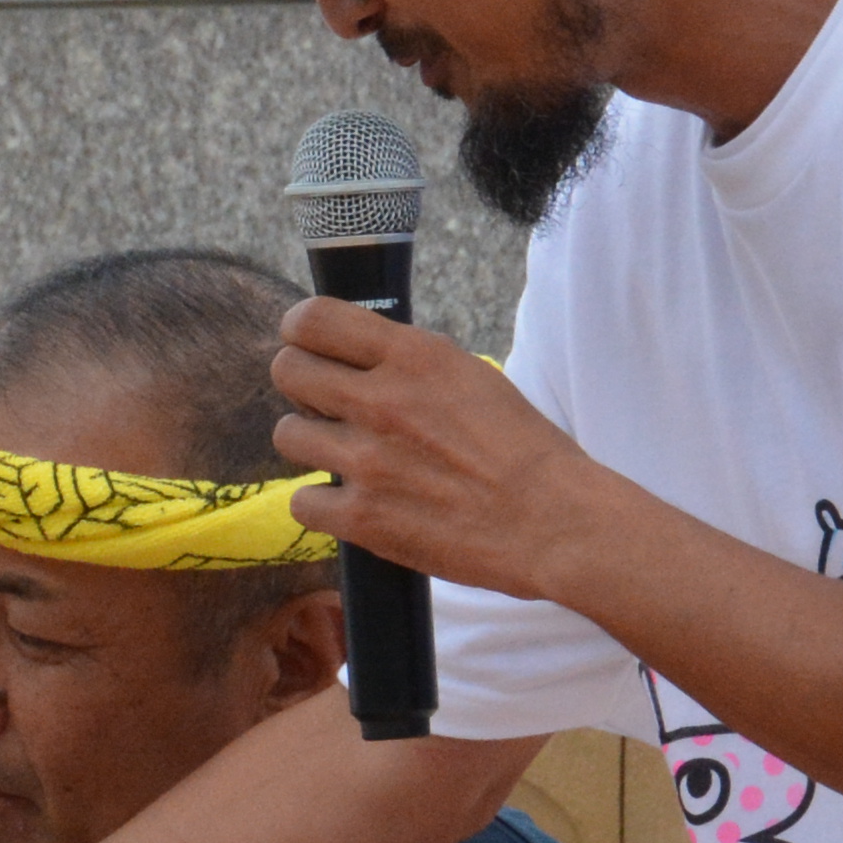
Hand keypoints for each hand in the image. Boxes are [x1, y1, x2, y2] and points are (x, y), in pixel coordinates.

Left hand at [270, 298, 599, 596]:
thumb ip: (411, 363)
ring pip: (287, 433)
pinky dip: (322, 505)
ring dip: (312, 443)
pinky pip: (302, 501)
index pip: (312, 319)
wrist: (555, 523)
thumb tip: (359, 354)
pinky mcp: (363, 517)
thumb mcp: (471, 376)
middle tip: (328, 405)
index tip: (308, 345)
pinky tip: (352, 504)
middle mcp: (382, 400)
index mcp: (414, 356)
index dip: (300, 332)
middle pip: (288, 370)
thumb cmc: (523, 451)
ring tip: (348, 456)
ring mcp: (367, 460)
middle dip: (303, 385)